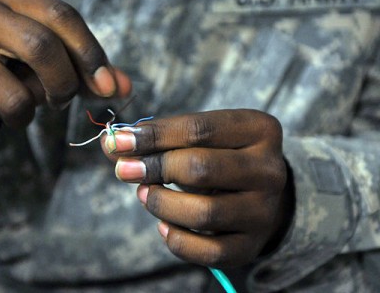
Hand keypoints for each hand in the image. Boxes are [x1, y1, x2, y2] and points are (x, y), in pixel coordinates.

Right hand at [0, 0, 130, 148]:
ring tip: (8, 106)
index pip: (62, 16)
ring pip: (17, 98)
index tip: (110, 88)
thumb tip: (125, 87)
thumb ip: (83, 71)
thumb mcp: (38, 63)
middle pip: (42, 48)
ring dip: (24, 116)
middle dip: (63, 86)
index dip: (92, 54)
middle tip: (60, 101)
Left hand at [103, 109, 292, 267]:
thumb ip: (157, 139)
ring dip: (161, 203)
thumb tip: (110, 143)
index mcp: (259, 130)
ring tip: (143, 195)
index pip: (199, 129)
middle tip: (125, 170)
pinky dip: (177, 240)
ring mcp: (264, 211)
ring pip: (204, 212)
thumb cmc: (219, 157)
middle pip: (201, 168)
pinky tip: (163, 226)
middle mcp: (270, 170)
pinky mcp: (251, 245)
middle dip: (153, 168)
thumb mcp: (197, 139)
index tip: (118, 141)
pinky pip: (208, 251)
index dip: (153, 136)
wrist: (258, 195)